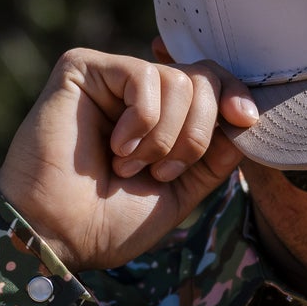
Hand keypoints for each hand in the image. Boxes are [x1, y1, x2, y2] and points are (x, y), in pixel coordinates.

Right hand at [0, 46, 259, 270]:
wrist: (60, 237)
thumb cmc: (110, 221)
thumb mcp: (182, 191)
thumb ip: (215, 155)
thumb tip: (245, 120)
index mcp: (162, 117)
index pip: (213, 83)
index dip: (235, 95)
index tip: (246, 120)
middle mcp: (138, 92)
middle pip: (203, 79)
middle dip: (195, 134)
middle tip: (161, 172)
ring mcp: (110, 78)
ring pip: (179, 81)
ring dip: (164, 139)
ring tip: (128, 167)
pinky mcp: (82, 68)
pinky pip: (143, 77)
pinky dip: (142, 121)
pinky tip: (116, 147)